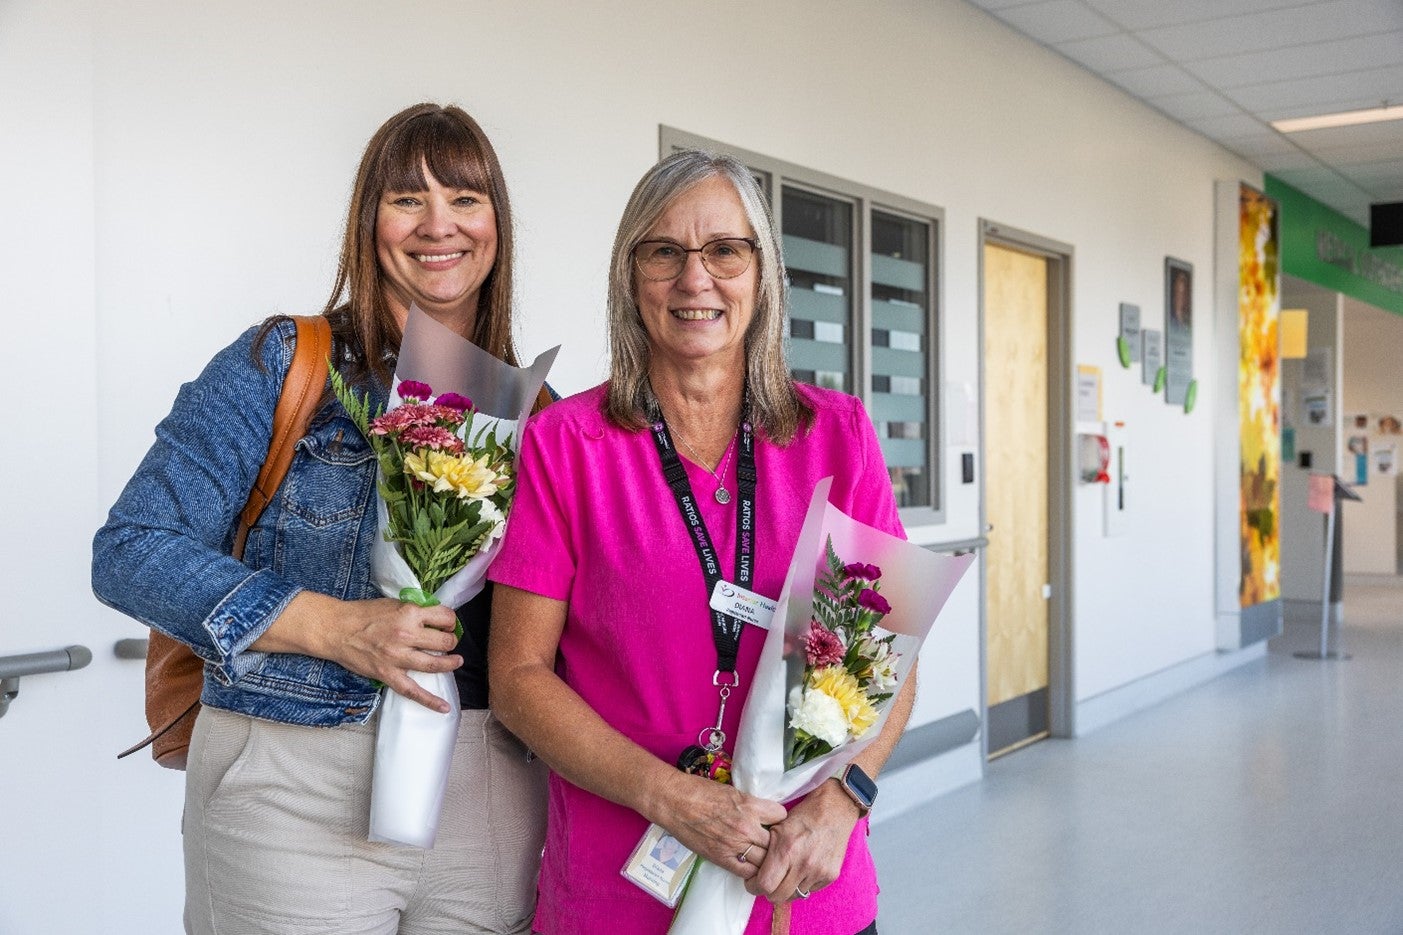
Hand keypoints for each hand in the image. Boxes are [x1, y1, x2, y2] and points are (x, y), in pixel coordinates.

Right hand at [257, 593, 462, 712]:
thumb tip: (433, 618)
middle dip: (450, 641)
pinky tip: (444, 708)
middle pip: (443, 641)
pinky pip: (413, 691)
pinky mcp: (387, 674)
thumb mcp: (392, 603)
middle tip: (448, 641)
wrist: (335, 629)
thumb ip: (413, 611)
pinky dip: (430, 701)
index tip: (447, 624)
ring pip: (434, 664)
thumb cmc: (362, 614)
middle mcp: (406, 635)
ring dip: (450, 663)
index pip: (444, 617)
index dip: (449, 621)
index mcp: (409, 613)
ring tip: (456, 661)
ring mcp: (397, 657)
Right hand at [653, 773, 786, 886]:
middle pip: (776, 842)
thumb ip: (751, 804)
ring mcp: (734, 845)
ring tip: (764, 855)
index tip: (776, 820)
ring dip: (766, 858)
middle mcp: (746, 827)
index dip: (779, 818)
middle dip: (777, 842)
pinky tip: (751, 865)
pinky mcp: (721, 858)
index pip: (781, 815)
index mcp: (750, 805)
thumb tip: (764, 813)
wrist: (674, 802)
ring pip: (765, 861)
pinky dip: (752, 871)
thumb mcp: (733, 791)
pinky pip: (746, 872)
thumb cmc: (699, 791)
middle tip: (773, 841)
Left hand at [746, 779, 860, 902]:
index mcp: (786, 850)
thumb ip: (766, 852)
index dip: (755, 886)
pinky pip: (810, 891)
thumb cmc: (803, 816)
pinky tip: (802, 870)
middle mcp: (803, 864)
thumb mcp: (777, 828)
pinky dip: (803, 884)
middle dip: (769, 891)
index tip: (754, 881)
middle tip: (769, 881)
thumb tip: (755, 873)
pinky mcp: (830, 875)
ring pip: (794, 896)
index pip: (764, 885)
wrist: (835, 810)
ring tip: (786, 874)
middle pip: (777, 896)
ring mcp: (818, 871)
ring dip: (787, 889)